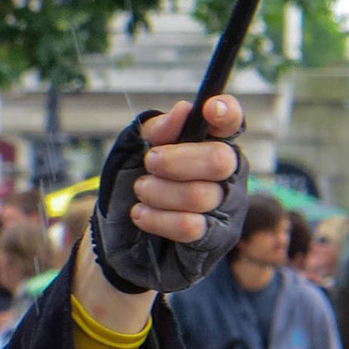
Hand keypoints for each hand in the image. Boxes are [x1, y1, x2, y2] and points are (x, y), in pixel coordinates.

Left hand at [89, 97, 246, 294]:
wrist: (116, 232)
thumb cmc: (130, 183)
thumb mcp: (132, 150)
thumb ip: (156, 130)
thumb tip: (184, 110)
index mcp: (211, 142)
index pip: (231, 122)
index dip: (227, 113)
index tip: (210, 109)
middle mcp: (229, 173)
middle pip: (219, 160)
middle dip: (175, 161)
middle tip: (150, 163)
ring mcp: (226, 207)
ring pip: (200, 195)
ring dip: (158, 192)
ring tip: (142, 191)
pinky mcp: (216, 239)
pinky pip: (191, 226)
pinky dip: (158, 218)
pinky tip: (141, 213)